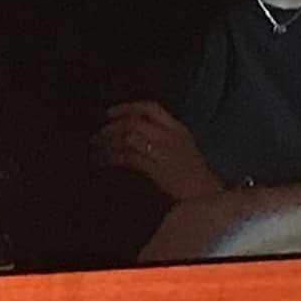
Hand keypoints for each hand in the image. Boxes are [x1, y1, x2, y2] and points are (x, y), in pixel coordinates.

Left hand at [92, 101, 222, 201]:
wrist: (205, 193)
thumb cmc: (192, 175)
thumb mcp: (181, 148)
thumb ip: (162, 138)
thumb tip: (134, 137)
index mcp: (177, 128)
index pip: (150, 108)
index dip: (127, 108)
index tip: (109, 113)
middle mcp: (169, 136)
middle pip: (134, 122)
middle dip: (111, 128)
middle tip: (96, 137)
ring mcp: (163, 151)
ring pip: (128, 138)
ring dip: (108, 143)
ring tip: (95, 151)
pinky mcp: (156, 168)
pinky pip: (128, 157)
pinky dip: (112, 158)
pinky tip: (102, 162)